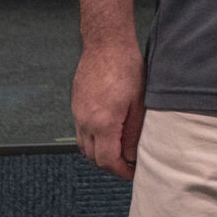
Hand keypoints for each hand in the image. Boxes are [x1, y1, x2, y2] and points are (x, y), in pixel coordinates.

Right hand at [73, 37, 146, 179]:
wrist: (105, 44)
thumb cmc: (126, 68)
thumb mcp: (139, 102)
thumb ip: (134, 132)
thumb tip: (133, 155)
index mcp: (102, 123)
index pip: (107, 161)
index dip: (121, 171)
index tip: (134, 172)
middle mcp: (85, 122)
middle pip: (93, 157)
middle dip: (111, 165)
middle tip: (130, 164)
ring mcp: (78, 114)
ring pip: (84, 146)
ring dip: (101, 153)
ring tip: (121, 150)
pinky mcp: (76, 106)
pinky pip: (81, 132)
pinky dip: (94, 139)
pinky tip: (110, 133)